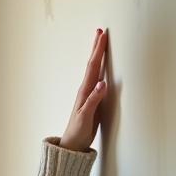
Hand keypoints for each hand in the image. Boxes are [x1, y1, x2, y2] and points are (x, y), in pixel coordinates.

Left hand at [59, 28, 108, 151]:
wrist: (73, 144)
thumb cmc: (78, 131)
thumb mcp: (86, 117)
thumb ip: (94, 100)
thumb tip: (103, 83)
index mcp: (85, 91)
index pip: (93, 67)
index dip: (98, 51)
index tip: (103, 36)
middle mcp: (86, 90)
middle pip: (92, 64)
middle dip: (97, 48)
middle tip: (100, 32)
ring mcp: (88, 94)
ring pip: (94, 70)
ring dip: (97, 56)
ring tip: (100, 43)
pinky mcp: (92, 100)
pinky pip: (97, 79)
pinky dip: (100, 69)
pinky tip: (101, 67)